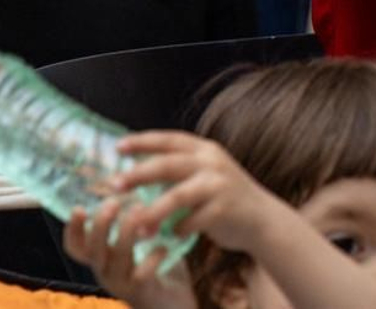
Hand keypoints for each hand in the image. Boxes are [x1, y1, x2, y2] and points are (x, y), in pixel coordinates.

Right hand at [64, 200, 194, 308]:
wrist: (172, 305)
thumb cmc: (155, 266)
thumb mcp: (139, 242)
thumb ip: (133, 218)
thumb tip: (133, 182)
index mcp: (101, 258)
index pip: (76, 246)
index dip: (73, 229)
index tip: (78, 208)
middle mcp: (105, 271)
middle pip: (93, 249)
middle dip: (101, 224)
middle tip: (114, 202)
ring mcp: (122, 283)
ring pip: (116, 258)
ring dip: (127, 232)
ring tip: (141, 211)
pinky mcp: (142, 292)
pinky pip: (142, 274)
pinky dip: (152, 257)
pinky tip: (163, 246)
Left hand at [111, 131, 282, 254]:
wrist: (261, 218)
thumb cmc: (223, 196)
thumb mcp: (205, 173)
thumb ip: (179, 169)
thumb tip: (134, 171)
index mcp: (204, 150)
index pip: (169, 140)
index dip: (143, 141)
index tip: (118, 147)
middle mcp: (211, 163)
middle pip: (168, 165)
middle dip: (138, 174)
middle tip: (114, 184)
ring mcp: (218, 185)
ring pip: (177, 196)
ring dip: (152, 212)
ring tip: (135, 226)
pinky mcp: (223, 210)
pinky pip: (191, 221)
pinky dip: (177, 229)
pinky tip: (171, 235)